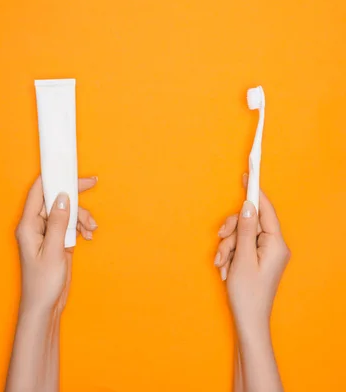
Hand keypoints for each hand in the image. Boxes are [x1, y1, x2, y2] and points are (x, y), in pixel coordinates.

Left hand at [15, 176, 97, 315]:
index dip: (53, 176)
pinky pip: (70, 224)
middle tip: (92, 184)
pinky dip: (81, 226)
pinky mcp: (57, 240)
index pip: (38, 191)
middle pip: (56, 198)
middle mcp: (36, 225)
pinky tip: (88, 236)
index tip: (68, 168)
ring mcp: (47, 232)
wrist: (45, 307)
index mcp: (28, 225)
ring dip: (81, 216)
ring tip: (91, 229)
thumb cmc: (42, 283)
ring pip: (67, 211)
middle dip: (75, 196)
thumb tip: (64, 197)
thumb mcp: (54, 251)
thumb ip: (59, 222)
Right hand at [214, 175, 289, 334]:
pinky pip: (240, 245)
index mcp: (276, 243)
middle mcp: (273, 245)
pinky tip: (225, 268)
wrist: (248, 322)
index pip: (265, 210)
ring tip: (222, 264)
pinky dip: (229, 254)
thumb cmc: (248, 294)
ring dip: (227, 246)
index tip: (247, 175)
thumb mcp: (242, 258)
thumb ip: (244, 229)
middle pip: (248, 221)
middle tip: (221, 242)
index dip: (254, 192)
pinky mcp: (256, 258)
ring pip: (240, 233)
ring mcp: (265, 252)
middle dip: (231, 232)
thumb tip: (248, 205)